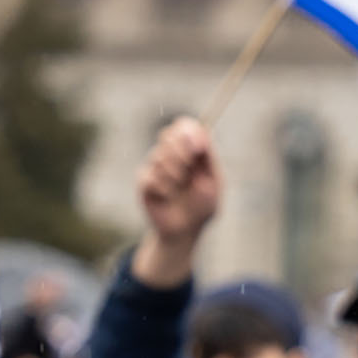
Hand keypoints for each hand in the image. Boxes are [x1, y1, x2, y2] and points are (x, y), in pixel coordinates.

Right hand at [133, 117, 221, 287]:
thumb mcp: (214, 182)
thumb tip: (202, 134)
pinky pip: (151, 177)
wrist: (185, 231)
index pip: (184, 126)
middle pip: (168, 135)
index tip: (197, 148)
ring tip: (180, 189)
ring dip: (174, 175)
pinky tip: (168, 198)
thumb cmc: (202, 206)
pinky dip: (164, 190)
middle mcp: (171, 154)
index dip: (188, 132)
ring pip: (159, 157)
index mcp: (190, 150)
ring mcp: (155, 166)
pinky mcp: (144, 181)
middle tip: (189, 168)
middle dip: (180, 151)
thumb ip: (209, 158)